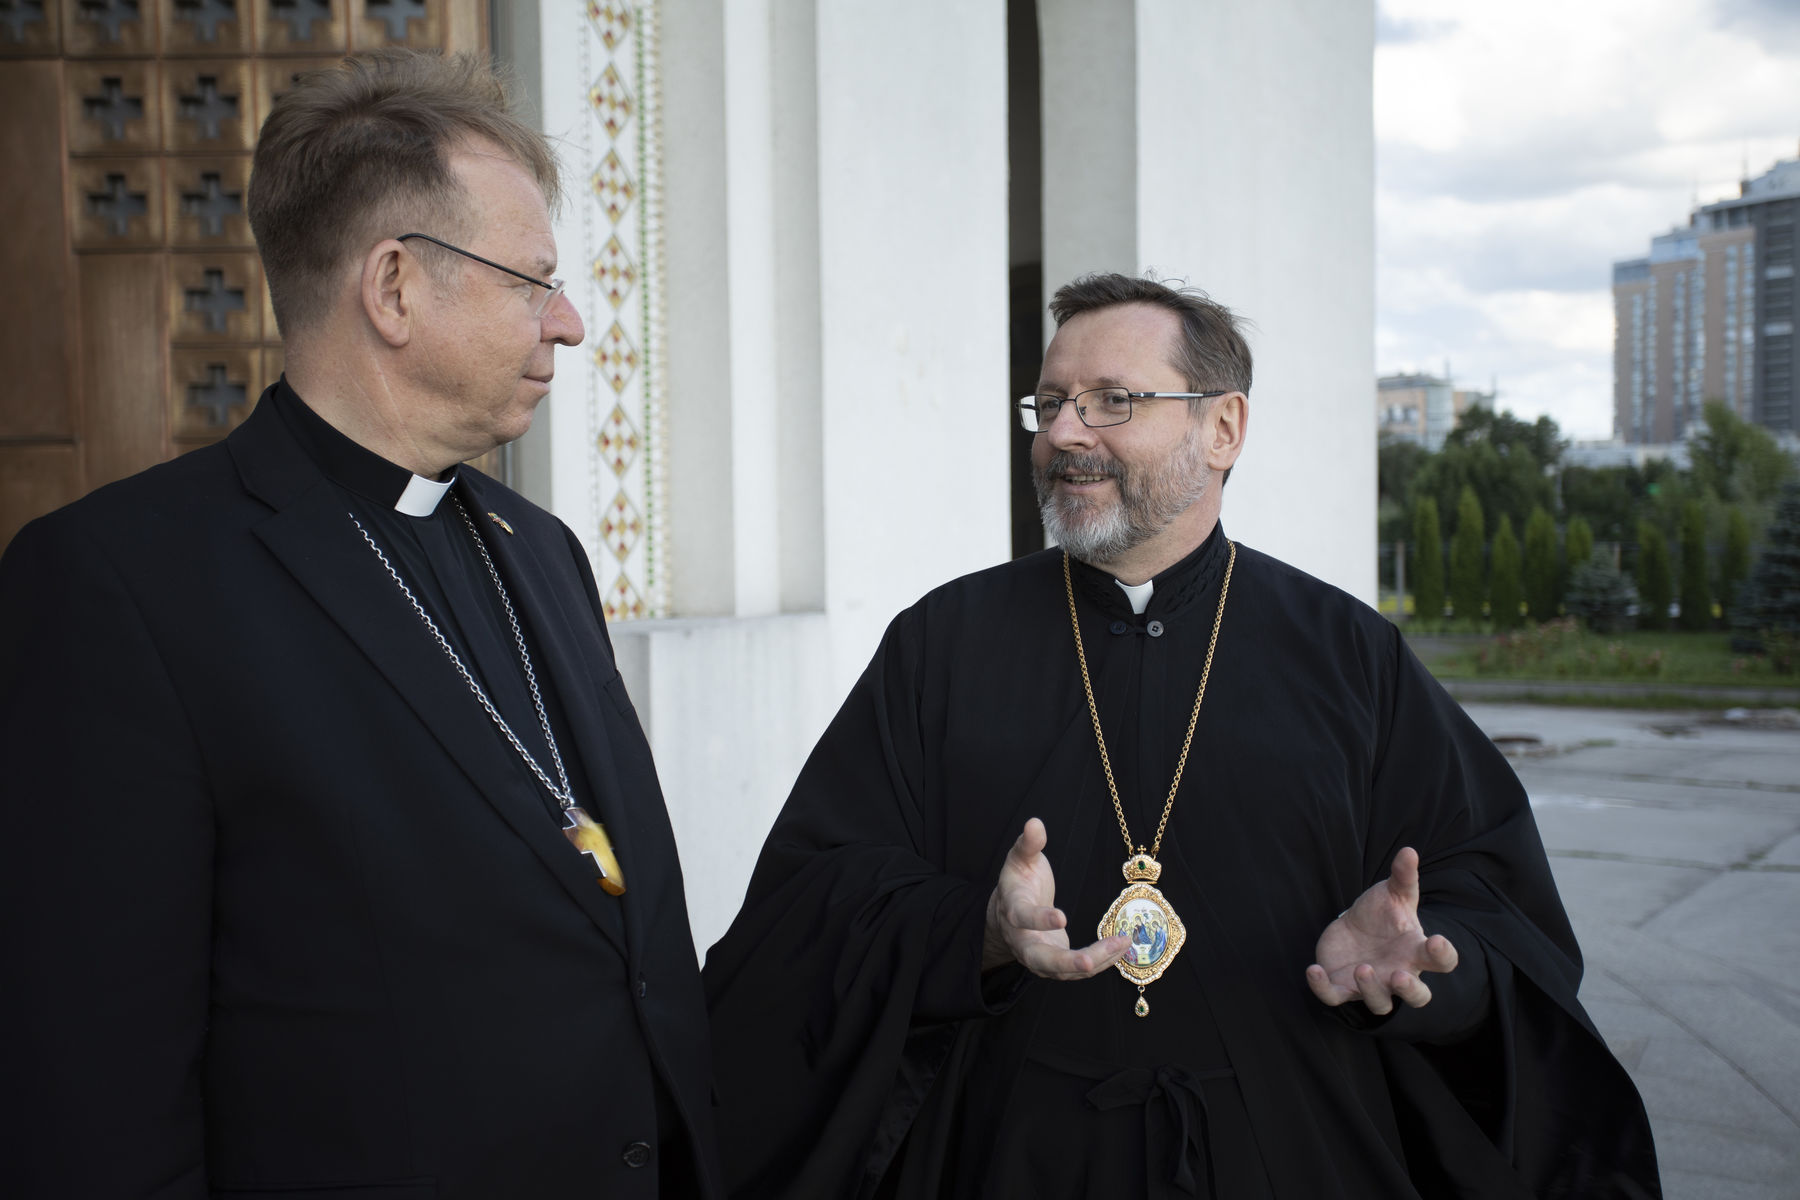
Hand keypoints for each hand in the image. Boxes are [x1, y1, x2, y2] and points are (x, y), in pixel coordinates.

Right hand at [982, 818, 1127, 978]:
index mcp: (1012, 909)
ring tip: (1122, 944)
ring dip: (1094, 961)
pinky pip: (1076, 970)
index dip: (1039, 919)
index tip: (1061, 916)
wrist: (1009, 910)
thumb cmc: (1019, 880)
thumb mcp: (1020, 858)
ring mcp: (1038, 955)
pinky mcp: (1055, 963)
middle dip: (1065, 962)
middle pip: (1039, 958)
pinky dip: (1100, 962)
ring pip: (1062, 969)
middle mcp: (1022, 939)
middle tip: (1087, 962)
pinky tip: (1121, 948)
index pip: (1022, 917)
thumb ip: (1029, 843)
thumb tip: (1035, 823)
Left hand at [1305, 846, 1457, 1014]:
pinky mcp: (1343, 986)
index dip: (1443, 955)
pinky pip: (1334, 996)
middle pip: (1418, 997)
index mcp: (1417, 951)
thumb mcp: (1393, 893)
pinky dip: (1323, 988)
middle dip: (1410, 991)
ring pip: (1379, 1003)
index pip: (1441, 961)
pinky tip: (1313, 969)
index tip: (1438, 941)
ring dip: (1371, 990)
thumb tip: (1408, 851)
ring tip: (1362, 967)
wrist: (1354, 927)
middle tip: (1399, 976)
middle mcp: (1400, 973)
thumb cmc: (1382, 914)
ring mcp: (1372, 984)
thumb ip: (1403, 876)